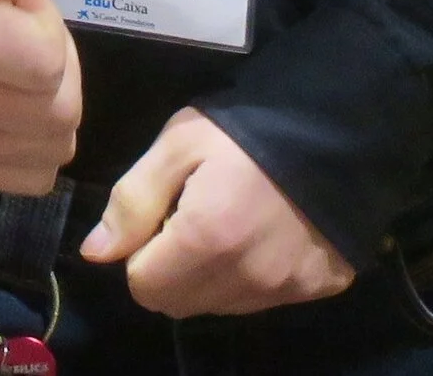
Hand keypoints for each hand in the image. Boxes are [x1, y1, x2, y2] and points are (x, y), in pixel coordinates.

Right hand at [0, 0, 82, 193]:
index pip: (45, 66)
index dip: (46, 30)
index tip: (22, 5)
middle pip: (55, 113)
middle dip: (58, 75)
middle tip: (27, 44)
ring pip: (50, 148)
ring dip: (51, 111)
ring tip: (21, 74)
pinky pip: (34, 176)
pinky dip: (37, 145)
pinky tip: (14, 108)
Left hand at [80, 108, 352, 318]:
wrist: (337, 126)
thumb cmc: (246, 128)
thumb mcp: (179, 145)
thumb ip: (133, 200)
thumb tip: (95, 251)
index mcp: (206, 239)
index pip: (143, 287)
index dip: (140, 253)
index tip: (159, 216)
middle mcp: (247, 277)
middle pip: (179, 303)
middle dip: (170, 269)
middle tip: (190, 217)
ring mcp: (286, 288)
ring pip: (219, 306)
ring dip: (210, 276)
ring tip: (230, 221)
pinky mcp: (317, 288)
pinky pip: (263, 300)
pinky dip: (253, 276)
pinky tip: (265, 232)